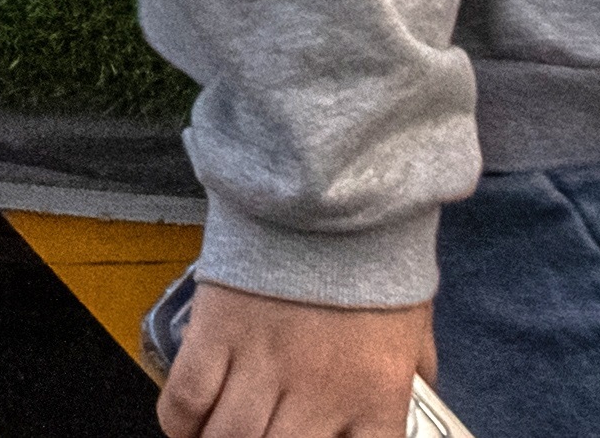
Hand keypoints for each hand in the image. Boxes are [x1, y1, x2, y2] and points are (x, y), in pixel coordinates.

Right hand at [153, 280, 431, 437]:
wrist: (330, 187)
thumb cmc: (373, 253)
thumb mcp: (412, 323)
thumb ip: (413, 372)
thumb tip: (418, 396)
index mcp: (374, 397)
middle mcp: (318, 392)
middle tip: (260, 436)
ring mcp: (262, 364)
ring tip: (222, 436)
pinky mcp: (216, 332)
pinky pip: (186, 399)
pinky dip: (181, 423)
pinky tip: (190, 425)